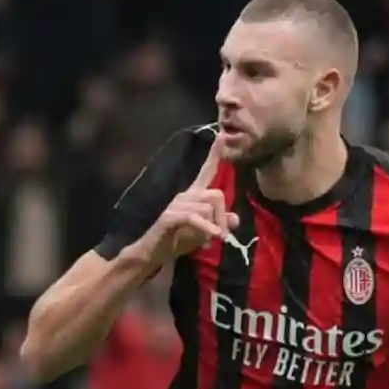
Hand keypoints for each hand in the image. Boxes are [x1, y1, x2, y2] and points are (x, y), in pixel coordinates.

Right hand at [143, 138, 237, 265]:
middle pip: (216, 195)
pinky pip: (195, 217)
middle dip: (223, 216)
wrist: (153, 253)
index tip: (221, 135)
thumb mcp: (205, 233)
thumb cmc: (177, 241)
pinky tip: (209, 239)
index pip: (206, 171)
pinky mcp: (170, 216)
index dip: (214, 154)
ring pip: (207, 208)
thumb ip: (219, 224)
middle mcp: (186, 195)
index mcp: (194, 196)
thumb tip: (235, 218)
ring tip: (209, 241)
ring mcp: (177, 205)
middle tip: (222, 236)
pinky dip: (206, 228)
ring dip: (214, 227)